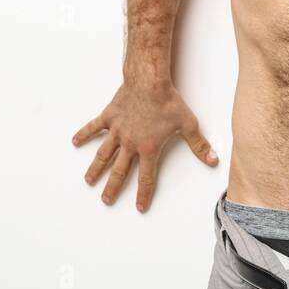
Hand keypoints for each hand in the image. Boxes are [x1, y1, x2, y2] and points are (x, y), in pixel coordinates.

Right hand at [72, 81, 218, 211]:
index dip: (144, 194)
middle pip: (120, 171)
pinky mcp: (109, 116)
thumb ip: (199, 145)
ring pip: (104, 154)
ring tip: (88, 180)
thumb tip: (213, 160)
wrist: (149, 81)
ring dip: (96, 168)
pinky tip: (75, 141)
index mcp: (148, 148)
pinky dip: (84, 134)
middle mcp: (130, 143)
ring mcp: (118, 130)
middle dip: (113, 188)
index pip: (146, 178)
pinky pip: (94, 127)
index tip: (139, 207)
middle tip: (106, 200)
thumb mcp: (188, 124)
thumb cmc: (168, 102)